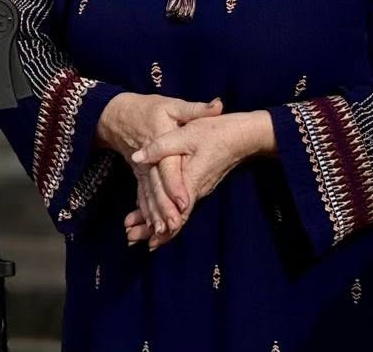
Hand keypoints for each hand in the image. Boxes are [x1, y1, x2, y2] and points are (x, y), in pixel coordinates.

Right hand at [96, 93, 221, 242]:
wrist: (116, 114)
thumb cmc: (149, 108)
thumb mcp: (173, 105)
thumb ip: (196, 109)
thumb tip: (219, 106)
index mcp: (159, 141)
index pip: (168, 166)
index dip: (175, 185)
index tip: (183, 202)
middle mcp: (149, 160)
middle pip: (157, 186)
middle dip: (164, 208)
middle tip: (172, 227)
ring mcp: (142, 169)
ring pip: (148, 195)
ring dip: (153, 215)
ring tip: (160, 235)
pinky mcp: (139, 175)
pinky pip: (142, 196)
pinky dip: (144, 212)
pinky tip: (147, 230)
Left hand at [124, 111, 271, 249]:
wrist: (243, 136)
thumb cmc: (216, 132)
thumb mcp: (186, 134)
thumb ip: (161, 147)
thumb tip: (136, 158)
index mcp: (191, 181)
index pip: (177, 213)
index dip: (162, 227)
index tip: (145, 240)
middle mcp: (195, 191)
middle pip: (174, 219)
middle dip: (151, 231)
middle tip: (129, 238)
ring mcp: (198, 190)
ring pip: (176, 215)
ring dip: (156, 225)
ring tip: (134, 234)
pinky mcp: (198, 185)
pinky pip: (181, 206)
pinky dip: (165, 214)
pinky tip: (152, 218)